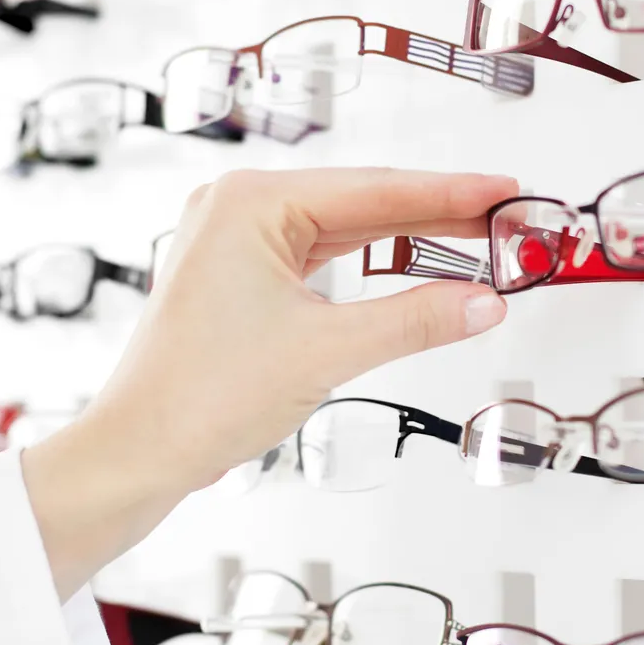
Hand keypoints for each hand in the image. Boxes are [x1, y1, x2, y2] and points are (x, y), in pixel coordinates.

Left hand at [23, 168, 515, 597]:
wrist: (137, 454)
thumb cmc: (201, 397)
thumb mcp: (328, 352)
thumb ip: (416, 320)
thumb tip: (484, 302)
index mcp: (250, 203)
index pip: (375, 191)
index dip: (450, 194)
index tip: (505, 191)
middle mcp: (236, 208)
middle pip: (362, 203)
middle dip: (435, 214)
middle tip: (506, 216)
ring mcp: (233, 242)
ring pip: (343, 230)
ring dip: (406, 239)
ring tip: (475, 238)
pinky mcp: (237, 277)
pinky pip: (319, 257)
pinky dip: (369, 266)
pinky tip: (412, 266)